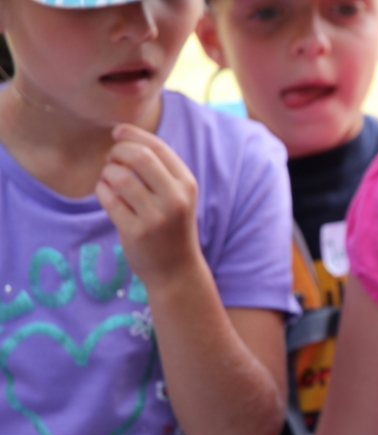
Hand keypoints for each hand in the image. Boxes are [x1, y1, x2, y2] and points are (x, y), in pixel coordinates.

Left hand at [95, 124, 201, 288]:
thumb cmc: (172, 226)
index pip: (158, 147)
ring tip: (109, 178)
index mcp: (187, 184)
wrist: (177, 270)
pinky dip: (102, 190)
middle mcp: (175, 199)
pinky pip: (109, 199)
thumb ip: (161, 170)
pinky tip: (106, 194)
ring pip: (120, 177)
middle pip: (139, 157)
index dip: (133, 134)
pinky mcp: (136, 233)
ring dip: (107, 172)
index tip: (117, 133)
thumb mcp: (178, 196)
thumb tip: (126, 136)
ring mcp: (156, 217)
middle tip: (112, 158)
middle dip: (118, 151)